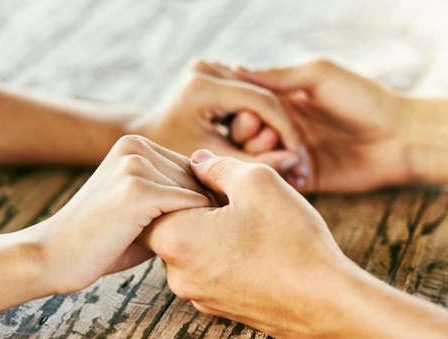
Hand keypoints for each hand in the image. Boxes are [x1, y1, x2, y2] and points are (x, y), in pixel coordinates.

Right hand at [35, 135, 210, 293]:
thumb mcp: (142, 209)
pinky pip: (190, 205)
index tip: (201, 228)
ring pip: (198, 191)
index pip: (192, 168)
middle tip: (199, 240)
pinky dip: (194, 228)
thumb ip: (173, 196)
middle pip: (198, 178)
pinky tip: (180, 247)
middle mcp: (136, 146)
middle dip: (204, 210)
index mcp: (134, 145)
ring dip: (200, 221)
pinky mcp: (138, 189)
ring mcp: (136, 165)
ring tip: (187, 245)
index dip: (201, 199)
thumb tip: (220, 198)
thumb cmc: (103, 240)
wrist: (53, 256)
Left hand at [135, 61, 308, 182]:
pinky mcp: (217, 71)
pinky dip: (262, 120)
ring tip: (284, 157)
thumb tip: (294, 162)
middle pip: (264, 97)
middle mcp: (207, 67)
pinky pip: (251, 96)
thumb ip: (253, 163)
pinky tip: (271, 145)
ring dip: (274, 126)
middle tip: (295, 162)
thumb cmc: (175, 156)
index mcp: (202, 86)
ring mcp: (212, 66)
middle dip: (281, 130)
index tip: (298, 158)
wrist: (149, 139)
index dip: (285, 130)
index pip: (260, 102)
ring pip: (262, 96)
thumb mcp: (215, 162)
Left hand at [142, 150, 348, 338]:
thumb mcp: (258, 182)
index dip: (173, 182)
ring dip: (212, 232)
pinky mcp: (220, 308)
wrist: (325, 305)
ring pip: (193, 250)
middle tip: (231, 196)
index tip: (205, 175)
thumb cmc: (291, 241)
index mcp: (176, 239)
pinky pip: (211, 271)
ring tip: (250, 223)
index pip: (148, 204)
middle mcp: (178, 274)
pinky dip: (225, 255)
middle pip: (170, 228)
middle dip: (194, 207)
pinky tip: (258, 247)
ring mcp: (199, 296)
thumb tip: (197, 162)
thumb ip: (217, 166)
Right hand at [232, 59, 410, 192]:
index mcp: (284, 101)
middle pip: (244, 137)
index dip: (243, 113)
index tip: (253, 116)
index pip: (246, 107)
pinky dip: (280, 178)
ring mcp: (293, 155)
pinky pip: (279, 182)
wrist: (401, 138)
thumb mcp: (320, 77)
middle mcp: (284, 128)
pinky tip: (296, 171)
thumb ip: (279, 76)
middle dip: (249, 138)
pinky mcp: (305, 179)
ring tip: (287, 155)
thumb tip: (235, 69)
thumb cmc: (364, 99)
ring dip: (264, 159)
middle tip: (270, 136)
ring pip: (258, 161)